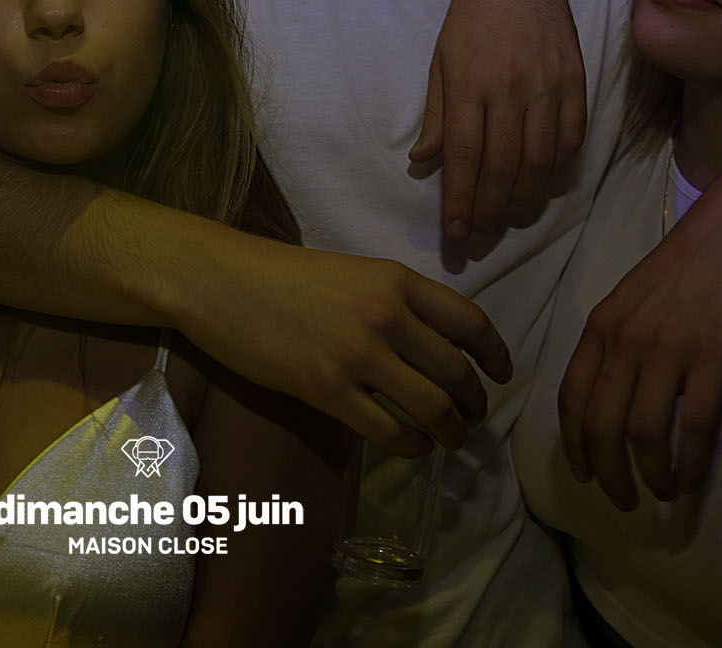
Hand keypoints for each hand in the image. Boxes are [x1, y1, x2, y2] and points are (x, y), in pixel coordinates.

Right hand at [182, 240, 512, 455]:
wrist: (219, 283)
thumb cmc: (281, 276)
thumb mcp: (352, 273)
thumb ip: (393, 302)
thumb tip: (433, 346)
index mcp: (395, 280)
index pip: (469, 323)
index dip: (495, 355)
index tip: (502, 374)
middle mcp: (385, 316)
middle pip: (456, 373)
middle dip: (474, 403)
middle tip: (473, 417)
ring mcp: (357, 356)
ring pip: (431, 408)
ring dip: (450, 431)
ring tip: (450, 439)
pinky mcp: (327, 391)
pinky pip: (388, 431)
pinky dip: (411, 446)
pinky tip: (412, 447)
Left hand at [411, 0, 586, 237]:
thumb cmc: (472, 18)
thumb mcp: (440, 61)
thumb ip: (436, 114)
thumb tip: (423, 160)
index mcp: (469, 84)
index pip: (464, 156)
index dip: (460, 200)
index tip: (456, 232)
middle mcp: (509, 90)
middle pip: (502, 167)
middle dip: (488, 209)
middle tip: (478, 234)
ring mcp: (547, 87)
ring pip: (540, 161)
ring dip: (523, 198)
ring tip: (506, 216)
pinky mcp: (576, 83)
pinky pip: (570, 139)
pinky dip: (556, 168)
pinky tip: (540, 181)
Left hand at [556, 163, 721, 508]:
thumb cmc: (697, 261)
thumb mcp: (639, 297)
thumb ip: (623, 341)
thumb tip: (618, 396)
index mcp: (602, 324)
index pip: (571, 397)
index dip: (574, 444)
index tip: (584, 473)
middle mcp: (625, 338)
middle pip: (600, 424)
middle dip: (607, 473)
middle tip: (622, 502)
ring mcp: (669, 346)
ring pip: (643, 432)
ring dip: (650, 475)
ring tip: (663, 493)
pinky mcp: (715, 354)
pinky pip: (695, 425)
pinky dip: (692, 461)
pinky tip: (694, 479)